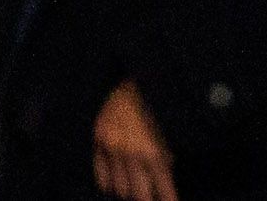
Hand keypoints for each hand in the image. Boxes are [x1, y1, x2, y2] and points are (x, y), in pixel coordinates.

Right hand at [91, 82, 179, 200]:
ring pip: (119, 190)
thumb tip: (164, 180)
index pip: (164, 192)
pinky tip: (118, 179)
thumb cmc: (155, 105)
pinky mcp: (98, 141)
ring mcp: (112, 149)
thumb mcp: (168, 132)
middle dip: (147, 198)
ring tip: (135, 184)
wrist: (132, 77)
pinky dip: (110, 183)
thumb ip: (166, 158)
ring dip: (129, 190)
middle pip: (139, 197)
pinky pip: (101, 177)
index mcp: (154, 153)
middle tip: (150, 195)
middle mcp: (132, 155)